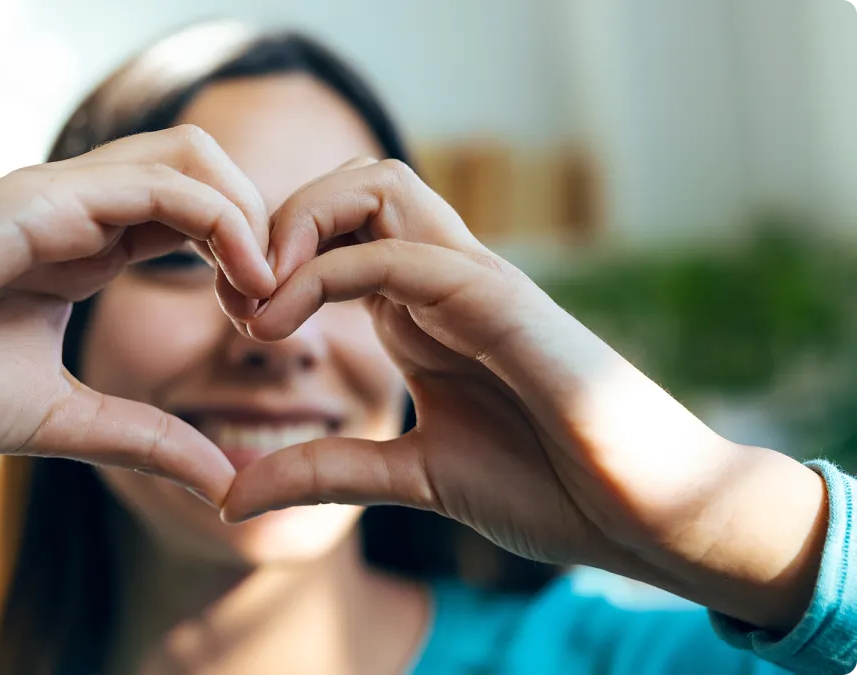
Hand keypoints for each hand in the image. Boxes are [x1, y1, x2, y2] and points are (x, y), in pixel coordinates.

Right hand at [0, 125, 272, 503]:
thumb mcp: (64, 422)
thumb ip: (146, 439)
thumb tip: (226, 482)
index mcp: (88, 249)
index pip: (198, 216)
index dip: (250, 257)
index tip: (268, 325)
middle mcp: (79, 210)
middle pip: (208, 171)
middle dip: (265, 225)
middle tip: (282, 302)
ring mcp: (56, 197)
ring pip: (192, 157)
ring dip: (252, 216)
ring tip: (267, 291)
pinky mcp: (32, 201)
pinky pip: (152, 182)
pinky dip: (215, 219)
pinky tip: (238, 279)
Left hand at [223, 158, 827, 630]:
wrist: (650, 518)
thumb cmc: (550, 489)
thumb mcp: (410, 477)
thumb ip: (326, 472)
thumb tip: (231, 498)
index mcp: (424, 310)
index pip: (341, 226)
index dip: (274, 255)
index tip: (238, 318)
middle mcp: (447, 280)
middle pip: (356, 182)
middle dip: (279, 219)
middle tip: (239, 295)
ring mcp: (477, 285)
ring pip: (380, 187)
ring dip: (300, 226)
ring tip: (259, 304)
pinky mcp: (504, 306)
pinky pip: (406, 255)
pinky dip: (332, 270)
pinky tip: (288, 319)